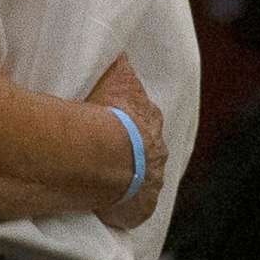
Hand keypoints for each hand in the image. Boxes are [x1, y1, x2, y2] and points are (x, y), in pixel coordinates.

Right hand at [87, 54, 164, 229]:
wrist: (106, 155)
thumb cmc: (108, 113)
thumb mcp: (115, 75)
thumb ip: (117, 63)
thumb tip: (119, 51)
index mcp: (151, 119)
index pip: (142, 118)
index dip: (127, 120)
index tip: (112, 123)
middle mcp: (158, 150)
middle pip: (145, 149)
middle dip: (131, 150)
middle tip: (106, 152)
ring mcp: (152, 181)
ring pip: (141, 178)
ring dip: (126, 177)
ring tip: (101, 178)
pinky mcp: (141, 208)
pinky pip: (132, 206)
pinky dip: (122, 205)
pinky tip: (104, 204)